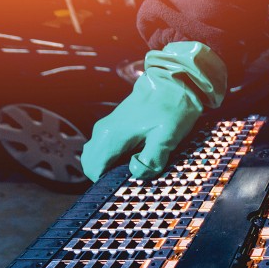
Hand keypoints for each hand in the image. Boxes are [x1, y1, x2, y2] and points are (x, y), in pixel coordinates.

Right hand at [80, 41, 225, 181]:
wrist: (175, 79)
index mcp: (112, 136)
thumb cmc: (173, 107)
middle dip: (107, 176)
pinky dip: (115, 157)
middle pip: (92, 164)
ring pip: (98, 155)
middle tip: (132, 181)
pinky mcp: (116, 124)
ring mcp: (108, 126)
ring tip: (136, 170)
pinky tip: (137, 158)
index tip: (126, 188)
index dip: (106, 183)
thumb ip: (151, 158)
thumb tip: (135, 173)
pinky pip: (106, 147)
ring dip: (110, 166)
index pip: (94, 170)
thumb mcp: (167, 136)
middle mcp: (104, 131)